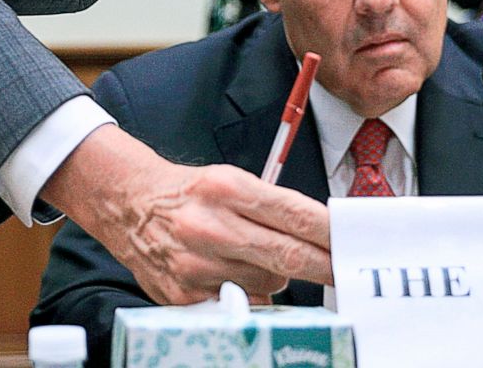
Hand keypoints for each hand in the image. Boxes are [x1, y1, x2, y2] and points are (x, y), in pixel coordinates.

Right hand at [42, 125, 331, 302]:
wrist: (131, 206)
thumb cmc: (192, 193)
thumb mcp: (232, 180)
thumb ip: (273, 206)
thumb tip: (319, 233)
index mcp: (228, 189)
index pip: (295, 214)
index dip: (329, 233)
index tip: (351, 241)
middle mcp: (212, 227)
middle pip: (288, 255)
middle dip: (324, 265)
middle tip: (345, 269)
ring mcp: (198, 266)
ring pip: (269, 283)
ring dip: (279, 275)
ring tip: (259, 257)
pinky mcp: (186, 296)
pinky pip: (242, 302)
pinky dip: (251, 293)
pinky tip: (238, 275)